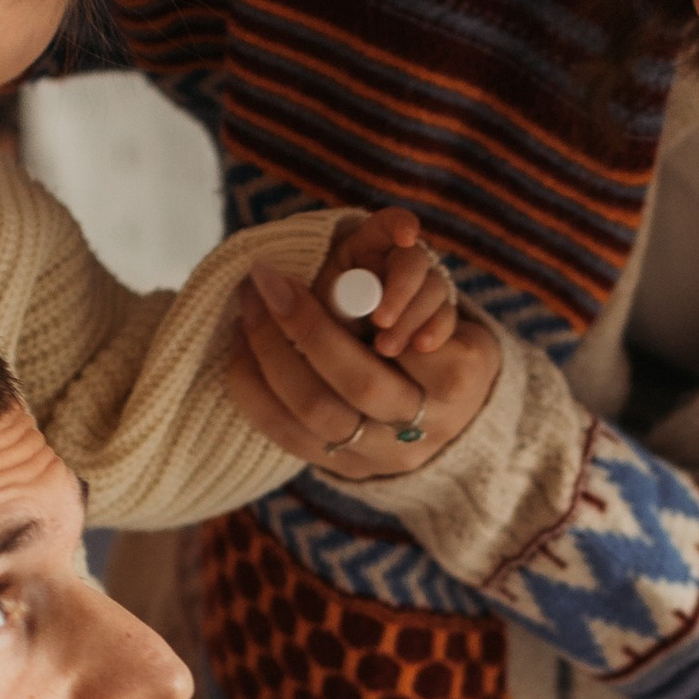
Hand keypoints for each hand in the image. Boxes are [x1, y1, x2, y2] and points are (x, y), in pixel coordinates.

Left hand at [227, 209, 498, 482]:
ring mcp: (383, 456)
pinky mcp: (345, 471)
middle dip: (305, 327)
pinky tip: (239, 351)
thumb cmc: (439, 341)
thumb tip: (398, 227)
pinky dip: (256, 392)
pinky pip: (287, 437)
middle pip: (359, 380)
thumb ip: (413, 270)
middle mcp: (426, 427)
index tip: (316, 274)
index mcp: (459, 377)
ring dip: (270, 355)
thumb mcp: (442, 303)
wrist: (453, 418)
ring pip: (317, 413)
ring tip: (247, 308)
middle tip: (266, 282)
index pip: (405, 340)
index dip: (367, 309)